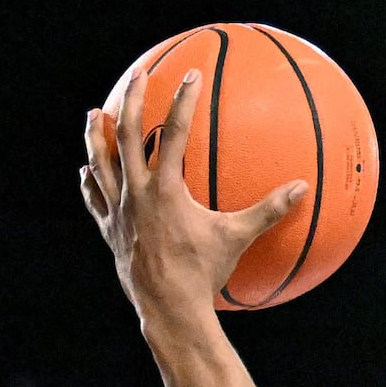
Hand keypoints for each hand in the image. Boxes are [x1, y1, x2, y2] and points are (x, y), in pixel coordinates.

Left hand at [79, 69, 310, 320]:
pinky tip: (85, 173)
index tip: (191, 75)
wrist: (168, 311)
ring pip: (100, 164)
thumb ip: (267, 211)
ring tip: (94, 114)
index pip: (174, 133)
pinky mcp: (110, 232)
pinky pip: (95, 201)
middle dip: (132, 101)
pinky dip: (90, 184)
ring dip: (96, 136)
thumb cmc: (203, 275)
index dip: (184, 101)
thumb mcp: (236, 239)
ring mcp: (119, 213)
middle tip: (138, 76)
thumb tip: (301, 189)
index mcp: (166, 189)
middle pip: (128, 135)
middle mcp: (137, 194)